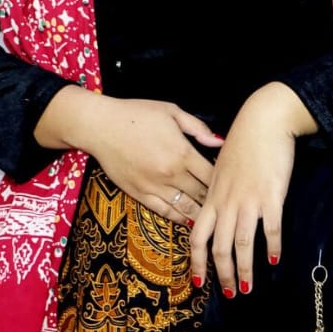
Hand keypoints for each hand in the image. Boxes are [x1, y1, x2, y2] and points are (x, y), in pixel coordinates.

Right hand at [34, 88, 220, 223]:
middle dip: (216, 201)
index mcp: (183, 152)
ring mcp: (155, 186)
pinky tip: (188, 220)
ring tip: (213, 220)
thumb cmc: (135, 114)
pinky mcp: (139, 194)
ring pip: (186, 208)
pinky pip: (164, 211)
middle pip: (202, 194)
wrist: (100, 126)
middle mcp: (171, 173)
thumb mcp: (171, 112)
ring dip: (201, 215)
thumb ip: (198, 128)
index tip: (232, 185)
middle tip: (227, 207)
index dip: (225, 183)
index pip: (213, 175)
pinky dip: (178, 218)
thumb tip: (219, 142)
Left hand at [190, 82, 315, 294]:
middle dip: (222, 275)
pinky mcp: (271, 196)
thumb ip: (218, 193)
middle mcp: (227, 203)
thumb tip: (218, 213)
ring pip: (242, 244)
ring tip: (247, 287)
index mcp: (212, 197)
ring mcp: (248, 201)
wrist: (263, 122)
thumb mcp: (220, 168)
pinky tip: (275, 259)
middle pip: (219, 247)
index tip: (198, 281)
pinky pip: (270, 229)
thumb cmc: (243, 143)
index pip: (197, 236)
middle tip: (229, 294)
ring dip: (244, 269)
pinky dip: (272, 247)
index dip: (196, 262)